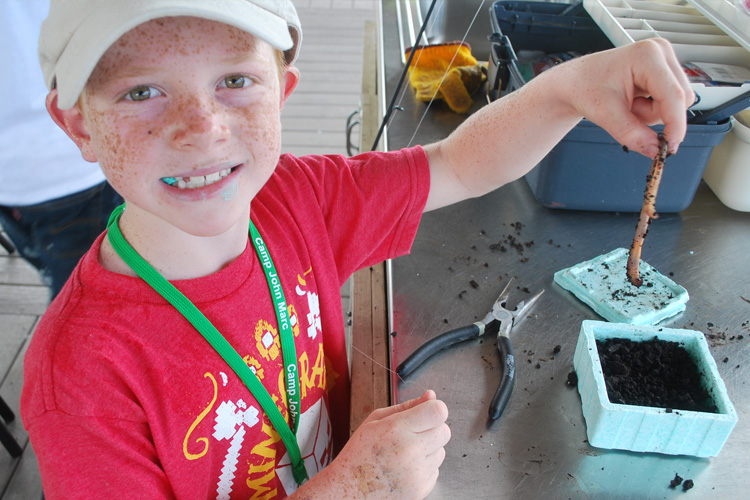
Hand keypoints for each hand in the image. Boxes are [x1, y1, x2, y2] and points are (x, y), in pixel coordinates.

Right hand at [296, 390, 449, 498]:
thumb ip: (407, 406)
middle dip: (432, 428)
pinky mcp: (422, 489)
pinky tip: (404, 467)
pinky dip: (424, 467)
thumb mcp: (375, 420)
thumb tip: (431, 396)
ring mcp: (417, 473)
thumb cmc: (359, 454)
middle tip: (411, 433)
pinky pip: (435, 470)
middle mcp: (411, 452)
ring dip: (428, 449)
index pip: (438, 411)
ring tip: (403, 452)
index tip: (425, 412)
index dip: (434, 408)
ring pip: (441, 451)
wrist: (348, 491)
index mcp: (397, 429)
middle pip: (444, 431)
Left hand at [553, 38, 693, 156]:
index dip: (676, 123)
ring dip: (651, 114)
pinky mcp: (664, 71)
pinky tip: (633, 101)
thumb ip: (630, 134)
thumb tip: (654, 149)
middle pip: (680, 99)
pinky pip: (669, 102)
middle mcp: (660, 52)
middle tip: (626, 114)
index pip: (673, 94)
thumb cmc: (585, 87)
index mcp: (647, 55)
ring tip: (627, 105)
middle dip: (654, 116)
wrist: (577, 82)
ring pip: (676, 103)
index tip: (671, 146)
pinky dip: (650, 109)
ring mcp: (664, 61)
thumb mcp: (604, 114)